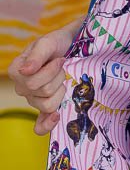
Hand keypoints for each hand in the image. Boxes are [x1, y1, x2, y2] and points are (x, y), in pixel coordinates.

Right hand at [8, 16, 83, 134]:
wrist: (72, 46)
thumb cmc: (58, 43)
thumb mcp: (48, 43)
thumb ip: (37, 56)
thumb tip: (25, 71)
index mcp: (16, 71)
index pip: (32, 83)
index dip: (50, 71)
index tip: (59, 59)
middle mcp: (22, 87)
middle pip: (42, 93)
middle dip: (58, 77)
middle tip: (62, 66)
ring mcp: (34, 99)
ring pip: (48, 104)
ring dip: (60, 89)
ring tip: (63, 77)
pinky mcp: (46, 107)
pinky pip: (40, 126)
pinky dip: (47, 124)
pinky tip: (56, 117)